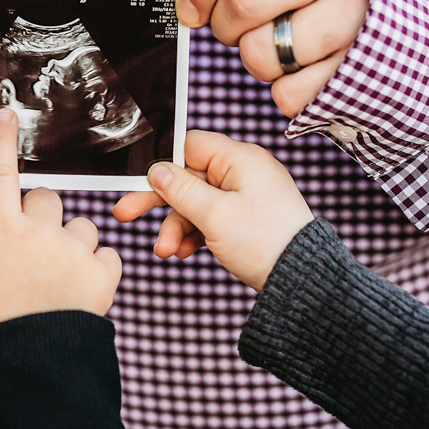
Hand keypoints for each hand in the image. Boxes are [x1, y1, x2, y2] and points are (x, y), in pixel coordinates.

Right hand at [0, 109, 122, 336]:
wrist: (30, 362)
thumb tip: (9, 229)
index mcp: (0, 230)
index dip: (1, 142)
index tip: (7, 117)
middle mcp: (39, 231)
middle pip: (48, 198)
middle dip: (44, 218)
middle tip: (38, 249)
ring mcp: (74, 249)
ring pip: (83, 225)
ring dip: (74, 245)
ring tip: (62, 280)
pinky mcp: (103, 271)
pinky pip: (107, 254)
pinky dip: (98, 269)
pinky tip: (83, 291)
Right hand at [113, 130, 312, 290]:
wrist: (302, 282)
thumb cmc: (267, 243)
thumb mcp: (215, 215)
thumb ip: (181, 190)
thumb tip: (157, 170)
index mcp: (241, 160)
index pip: (190, 146)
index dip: (161, 164)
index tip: (137, 182)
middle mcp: (244, 172)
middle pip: (188, 177)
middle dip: (159, 201)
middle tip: (126, 213)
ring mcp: (246, 196)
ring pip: (196, 203)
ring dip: (176, 226)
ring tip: (167, 250)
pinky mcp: (246, 218)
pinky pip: (210, 218)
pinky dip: (194, 233)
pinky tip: (184, 251)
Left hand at [177, 0, 370, 117]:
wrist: (419, 2)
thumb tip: (187, 7)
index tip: (190, 9)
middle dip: (223, 25)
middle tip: (235, 28)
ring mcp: (357, 12)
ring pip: (262, 52)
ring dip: (255, 59)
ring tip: (278, 44)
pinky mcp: (362, 65)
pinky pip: (289, 94)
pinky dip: (285, 90)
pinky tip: (305, 67)